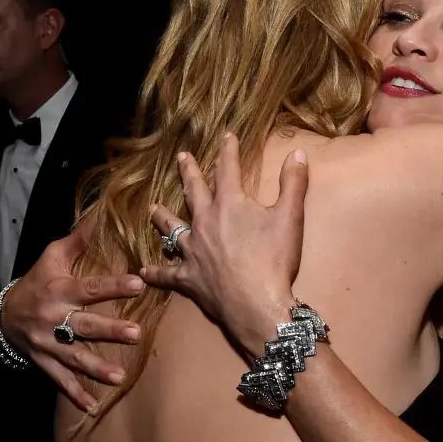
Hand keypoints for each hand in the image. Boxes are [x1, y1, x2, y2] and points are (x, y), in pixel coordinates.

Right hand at [1, 219, 144, 412]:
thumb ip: (79, 241)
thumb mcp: (52, 257)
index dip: (113, 285)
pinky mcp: (44, 361)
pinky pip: (59, 379)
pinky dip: (74, 393)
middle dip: (110, 330)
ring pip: (74, 356)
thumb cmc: (37, 280)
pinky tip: (92, 406)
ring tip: (120, 377)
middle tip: (137, 333)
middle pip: (85, 325)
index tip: (139, 282)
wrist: (2, 313)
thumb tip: (103, 214)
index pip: (90, 287)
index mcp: (59, 290)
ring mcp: (47, 343)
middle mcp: (53, 318)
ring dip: (96, 368)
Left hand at [141, 134, 307, 359]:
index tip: (226, 136)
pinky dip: (156, 272)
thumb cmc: (274, 260)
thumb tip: (297, 152)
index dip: (228, 150)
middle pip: (194, 191)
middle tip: (182, 158)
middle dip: (189, 172)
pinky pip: (167, 274)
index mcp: (229, 204)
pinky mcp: (188, 278)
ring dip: (162, 216)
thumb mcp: (290, 218)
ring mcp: (192, 250)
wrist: (256, 304)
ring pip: (172, 228)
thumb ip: (293, 183)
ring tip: (152, 208)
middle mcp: (204, 222)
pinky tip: (145, 270)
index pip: (227, 169)